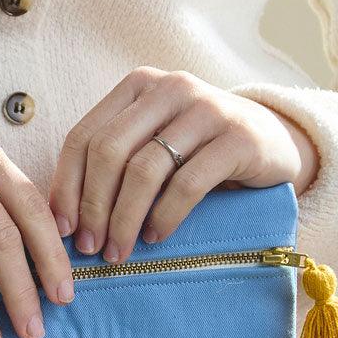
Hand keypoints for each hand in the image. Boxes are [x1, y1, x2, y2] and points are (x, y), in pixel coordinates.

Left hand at [48, 67, 320, 262]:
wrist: (275, 142)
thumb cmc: (200, 152)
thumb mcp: (155, 144)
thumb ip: (116, 163)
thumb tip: (65, 219)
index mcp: (138, 87)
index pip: (83, 136)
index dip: (67, 186)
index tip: (61, 230)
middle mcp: (170, 89)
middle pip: (109, 151)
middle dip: (93, 206)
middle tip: (90, 247)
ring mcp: (206, 109)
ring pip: (145, 169)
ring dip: (125, 218)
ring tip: (119, 251)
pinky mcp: (238, 137)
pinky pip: (187, 183)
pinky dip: (165, 216)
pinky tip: (156, 237)